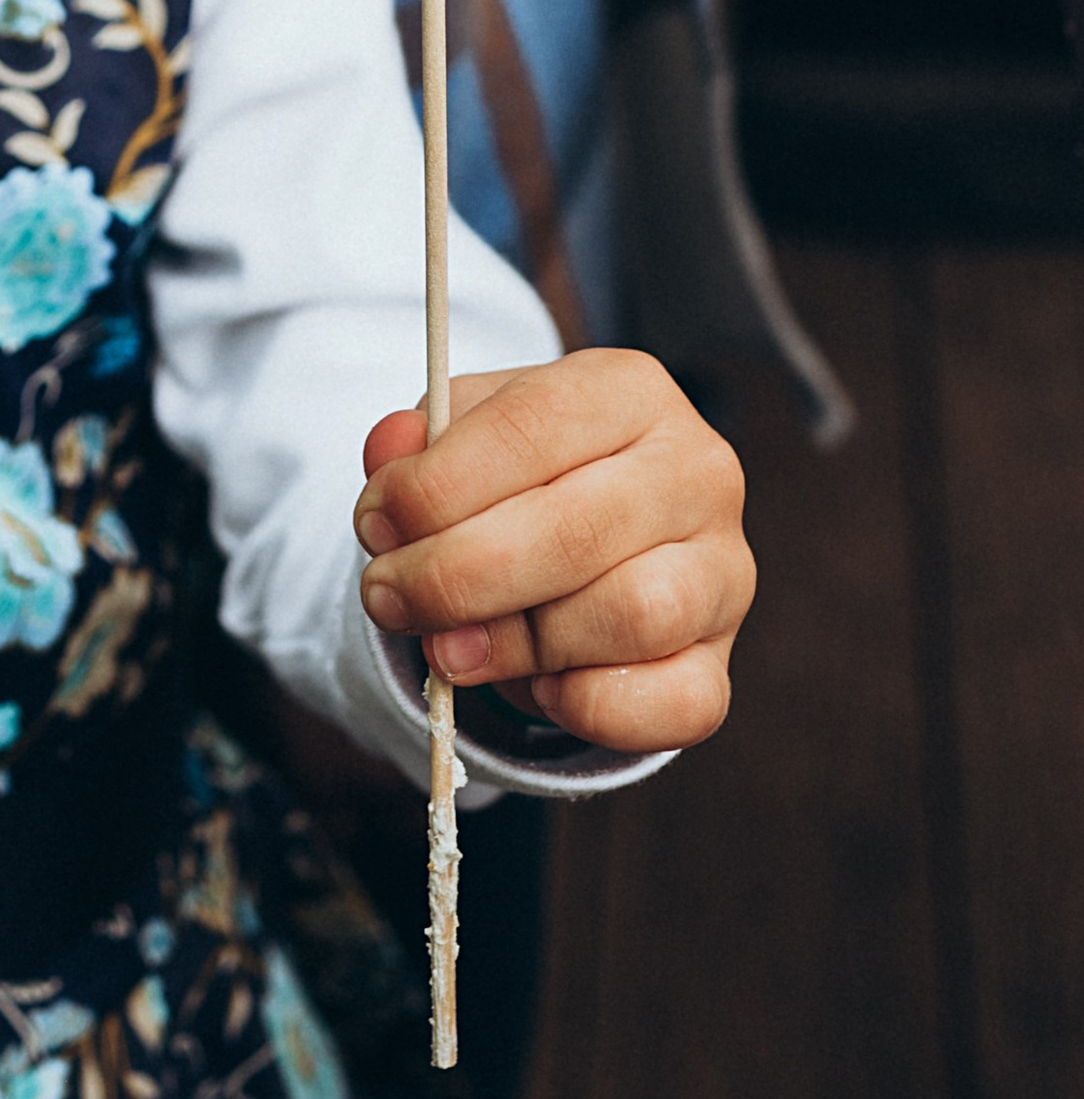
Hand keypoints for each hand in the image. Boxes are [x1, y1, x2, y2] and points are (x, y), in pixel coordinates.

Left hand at [352, 350, 750, 757]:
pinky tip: (541, 686)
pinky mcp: (721, 662)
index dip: (438, 486)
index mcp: (630, 391)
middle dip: (456, 577)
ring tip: (452, 647)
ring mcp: (724, 570)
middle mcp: (697, 471)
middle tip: (388, 598)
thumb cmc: (513, 485)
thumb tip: (389, 453)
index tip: (374, 526)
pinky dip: (591, 707)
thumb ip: (415, 447)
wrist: (575, 557)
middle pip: (578, 529)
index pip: (533, 426)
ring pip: (633, 614)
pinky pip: (676, 702)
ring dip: (518, 644)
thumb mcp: (456, 444)